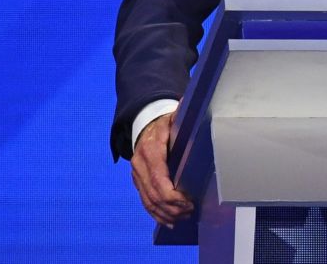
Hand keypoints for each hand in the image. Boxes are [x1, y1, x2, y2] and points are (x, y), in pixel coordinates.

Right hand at [130, 112, 192, 226]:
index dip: (171, 194)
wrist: (144, 125)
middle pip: (153, 193)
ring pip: (148, 201)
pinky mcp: (137, 182)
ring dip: (166, 212)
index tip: (187, 201)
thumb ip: (182, 114)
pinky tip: (169, 221)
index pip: (158, 178)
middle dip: (172, 206)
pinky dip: (156, 214)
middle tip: (190, 210)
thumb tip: (188, 105)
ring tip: (183, 217)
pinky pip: (144, 201)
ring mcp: (137, 175)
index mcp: (150, 150)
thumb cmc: (164, 124)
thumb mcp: (173, 117)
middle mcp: (140, 165)